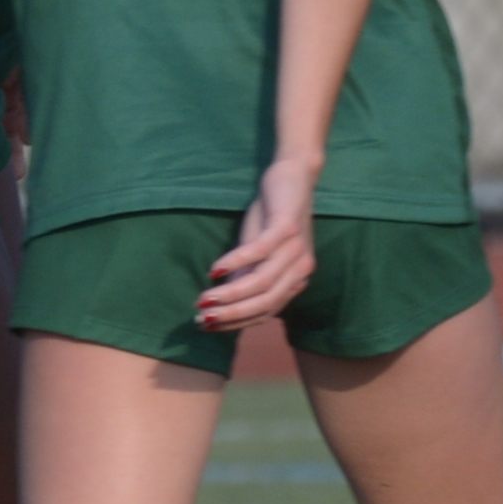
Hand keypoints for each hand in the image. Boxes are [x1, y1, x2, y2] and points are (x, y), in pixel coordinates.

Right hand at [198, 156, 321, 329]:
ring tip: (204, 299)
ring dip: (230, 294)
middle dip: (231, 314)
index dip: (236, 322)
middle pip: (265, 303)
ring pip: (262, 282)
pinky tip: (215, 270)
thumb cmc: (272, 217)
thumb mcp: (257, 252)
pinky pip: (260, 251)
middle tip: (202, 318)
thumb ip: (245, 276)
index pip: (265, 312)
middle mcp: (300, 269)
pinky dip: (235, 262)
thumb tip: (221, 303)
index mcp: (295, 280)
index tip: (207, 325)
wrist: (294, 178)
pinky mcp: (287, 227)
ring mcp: (296, 249)